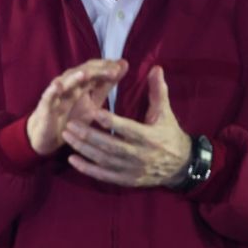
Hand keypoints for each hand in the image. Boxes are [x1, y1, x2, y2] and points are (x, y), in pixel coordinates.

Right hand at [26, 58, 127, 154]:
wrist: (49, 136)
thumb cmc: (71, 117)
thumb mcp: (94, 102)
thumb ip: (106, 85)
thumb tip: (123, 64)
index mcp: (81, 84)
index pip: (94, 69)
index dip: (106, 66)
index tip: (121, 67)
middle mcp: (68, 85)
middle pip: (81, 72)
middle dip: (96, 70)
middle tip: (113, 70)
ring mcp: (56, 94)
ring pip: (65, 81)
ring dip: (74, 77)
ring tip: (85, 74)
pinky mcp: (45, 106)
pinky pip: (48, 97)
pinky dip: (52, 91)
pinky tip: (59, 87)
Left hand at [62, 65, 192, 187]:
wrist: (181, 166)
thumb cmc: (169, 134)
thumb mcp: (165, 113)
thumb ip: (158, 91)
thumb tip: (155, 68)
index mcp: (150, 137)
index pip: (128, 129)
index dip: (111, 122)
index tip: (94, 111)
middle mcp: (140, 155)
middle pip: (111, 146)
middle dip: (89, 136)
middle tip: (70, 124)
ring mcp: (132, 169)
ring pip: (104, 160)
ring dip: (83, 149)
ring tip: (67, 136)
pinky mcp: (126, 180)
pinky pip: (104, 176)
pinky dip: (87, 169)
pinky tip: (72, 160)